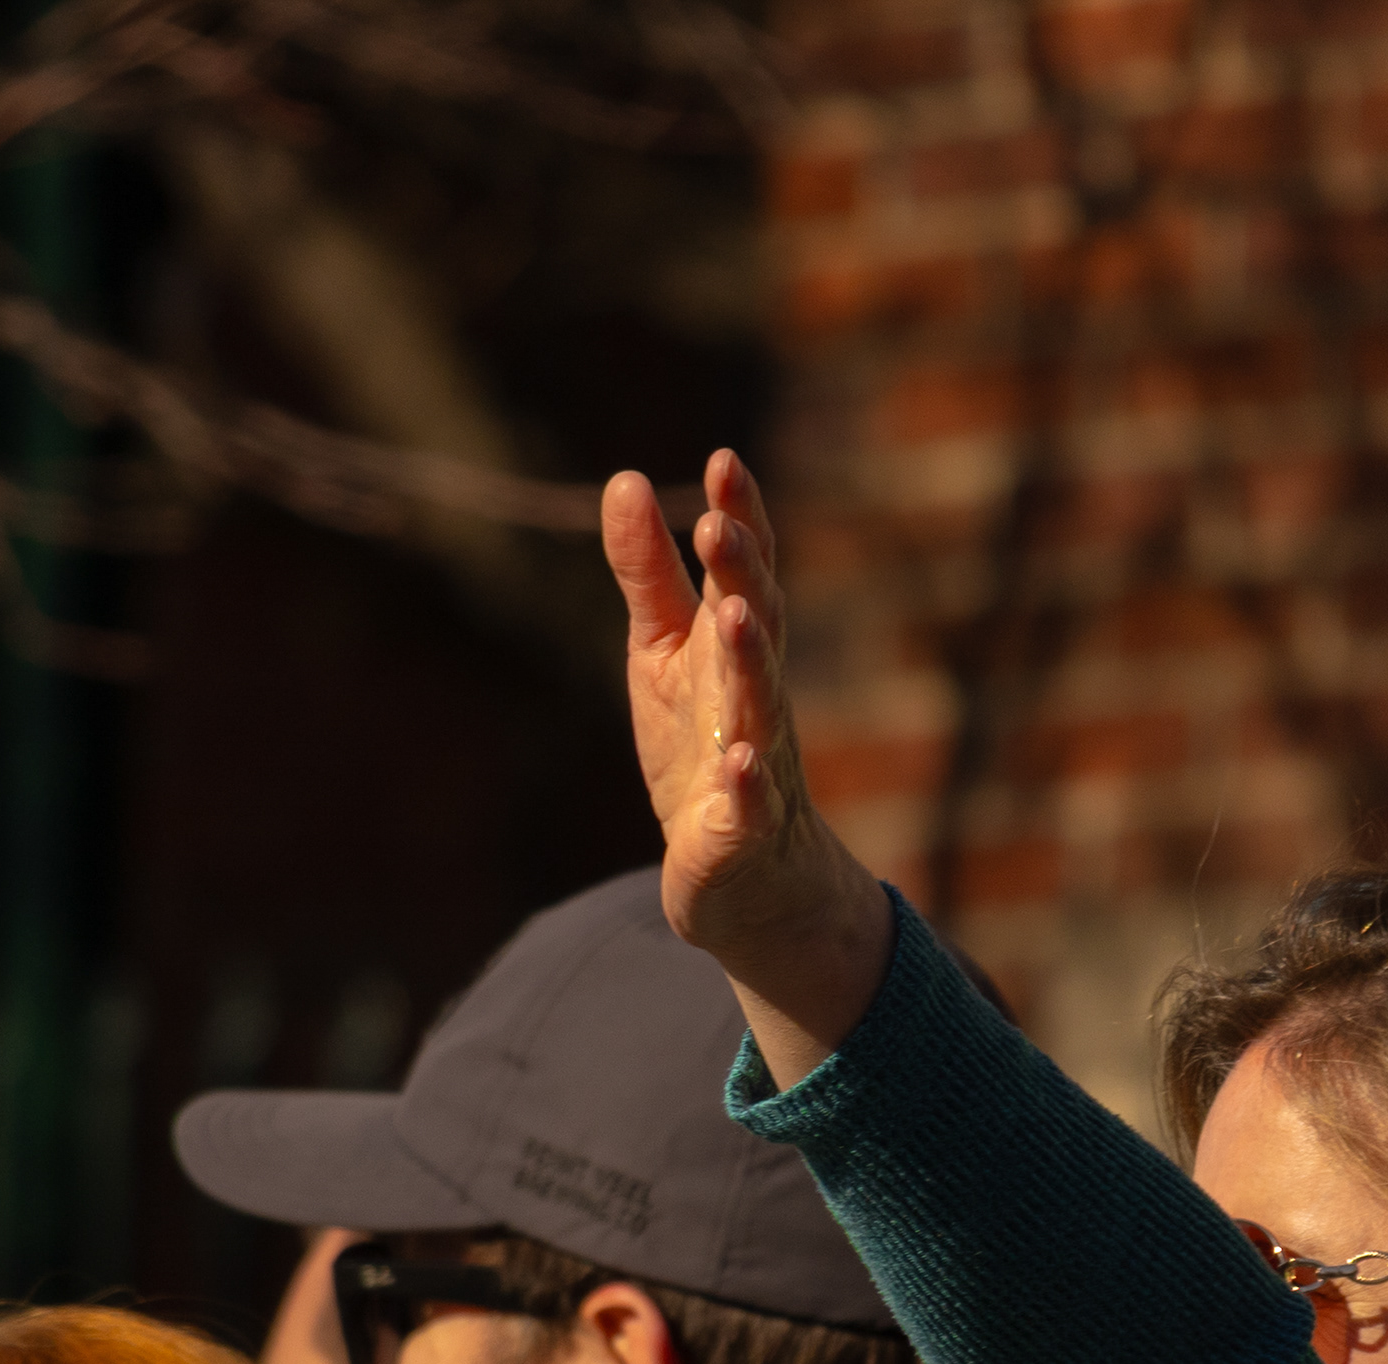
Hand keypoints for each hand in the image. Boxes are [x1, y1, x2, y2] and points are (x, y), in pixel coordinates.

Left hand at [601, 449, 888, 1082]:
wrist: (745, 877)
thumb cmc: (701, 749)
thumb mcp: (663, 653)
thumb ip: (648, 573)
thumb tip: (625, 477)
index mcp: (735, 648)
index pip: (746, 574)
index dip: (741, 519)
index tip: (723, 460)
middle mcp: (756, 696)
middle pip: (758, 628)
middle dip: (744, 578)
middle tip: (721, 526)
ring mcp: (758, 763)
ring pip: (762, 707)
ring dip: (752, 662)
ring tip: (736, 616)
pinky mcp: (743, 832)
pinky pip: (750, 807)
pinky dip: (748, 786)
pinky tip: (741, 762)